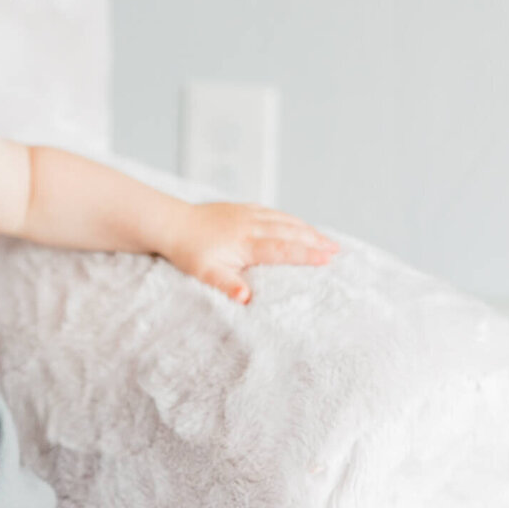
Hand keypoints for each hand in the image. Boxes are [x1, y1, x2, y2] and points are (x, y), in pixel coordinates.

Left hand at [159, 201, 339, 304]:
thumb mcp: (205, 273)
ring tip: (326, 239)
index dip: (307, 253)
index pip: (283, 249)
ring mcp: (247, 214)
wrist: (171, 223)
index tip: (329, 258)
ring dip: (307, 229)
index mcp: (245, 242)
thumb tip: (245, 299)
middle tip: (337, 250)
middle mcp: (251, 225)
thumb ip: (226, 285)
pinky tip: (298, 224)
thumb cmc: (188, 251)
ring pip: (284, 220)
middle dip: (315, 240)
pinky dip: (290, 219)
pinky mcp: (242, 208)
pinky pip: (273, 212)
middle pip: (290, 231)